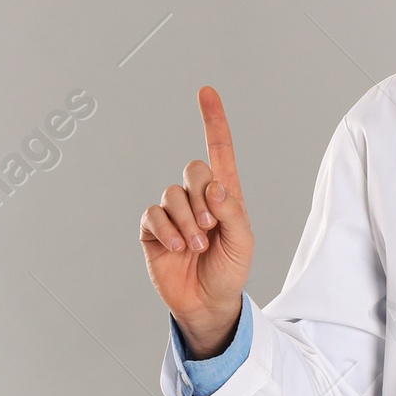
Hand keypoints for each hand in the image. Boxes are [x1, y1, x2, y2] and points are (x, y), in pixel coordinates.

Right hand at [139, 86, 254, 354]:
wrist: (207, 302)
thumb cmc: (229, 271)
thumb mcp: (243, 242)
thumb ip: (233, 211)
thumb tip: (214, 186)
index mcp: (224, 195)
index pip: (218, 150)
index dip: (213, 121)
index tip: (206, 92)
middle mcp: (197, 198)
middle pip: (193, 169)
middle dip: (203, 198)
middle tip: (211, 229)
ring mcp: (173, 212)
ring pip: (173, 194)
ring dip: (187, 222)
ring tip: (198, 246)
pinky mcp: (153, 229)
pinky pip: (154, 214)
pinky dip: (168, 230)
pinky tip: (177, 248)